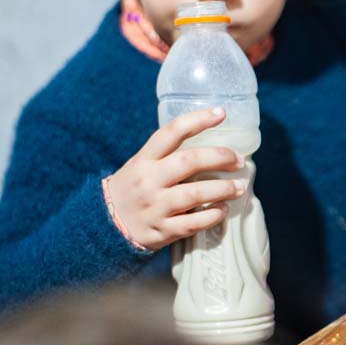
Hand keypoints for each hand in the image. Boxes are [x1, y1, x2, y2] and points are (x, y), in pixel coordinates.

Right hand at [105, 107, 244, 249]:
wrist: (106, 227)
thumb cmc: (134, 189)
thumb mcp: (141, 166)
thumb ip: (168, 155)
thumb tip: (212, 144)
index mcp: (144, 160)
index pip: (171, 132)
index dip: (198, 120)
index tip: (221, 113)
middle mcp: (148, 181)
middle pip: (188, 161)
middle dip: (219, 158)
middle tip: (238, 160)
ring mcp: (154, 207)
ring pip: (194, 194)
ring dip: (222, 189)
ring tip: (239, 188)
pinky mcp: (161, 231)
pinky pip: (192, 223)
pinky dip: (212, 216)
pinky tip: (223, 210)